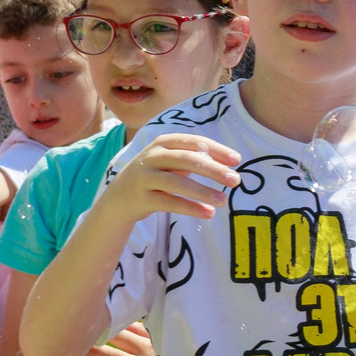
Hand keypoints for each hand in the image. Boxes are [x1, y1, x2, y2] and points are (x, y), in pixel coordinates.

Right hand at [98, 133, 240, 225]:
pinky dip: (191, 208)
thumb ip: (194, 159)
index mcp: (163, 142)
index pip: (194, 142)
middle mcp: (152, 156)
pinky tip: (208, 214)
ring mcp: (144, 177)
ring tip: (223, 201)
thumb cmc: (154, 176)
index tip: (237, 160)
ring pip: (178, 183)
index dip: (217, 150)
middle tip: (236, 180)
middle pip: (188, 160)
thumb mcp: (170, 162)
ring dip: (204, 192)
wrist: (118, 198)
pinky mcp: (141, 198)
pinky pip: (170, 202)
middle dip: (214, 170)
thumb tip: (228, 165)